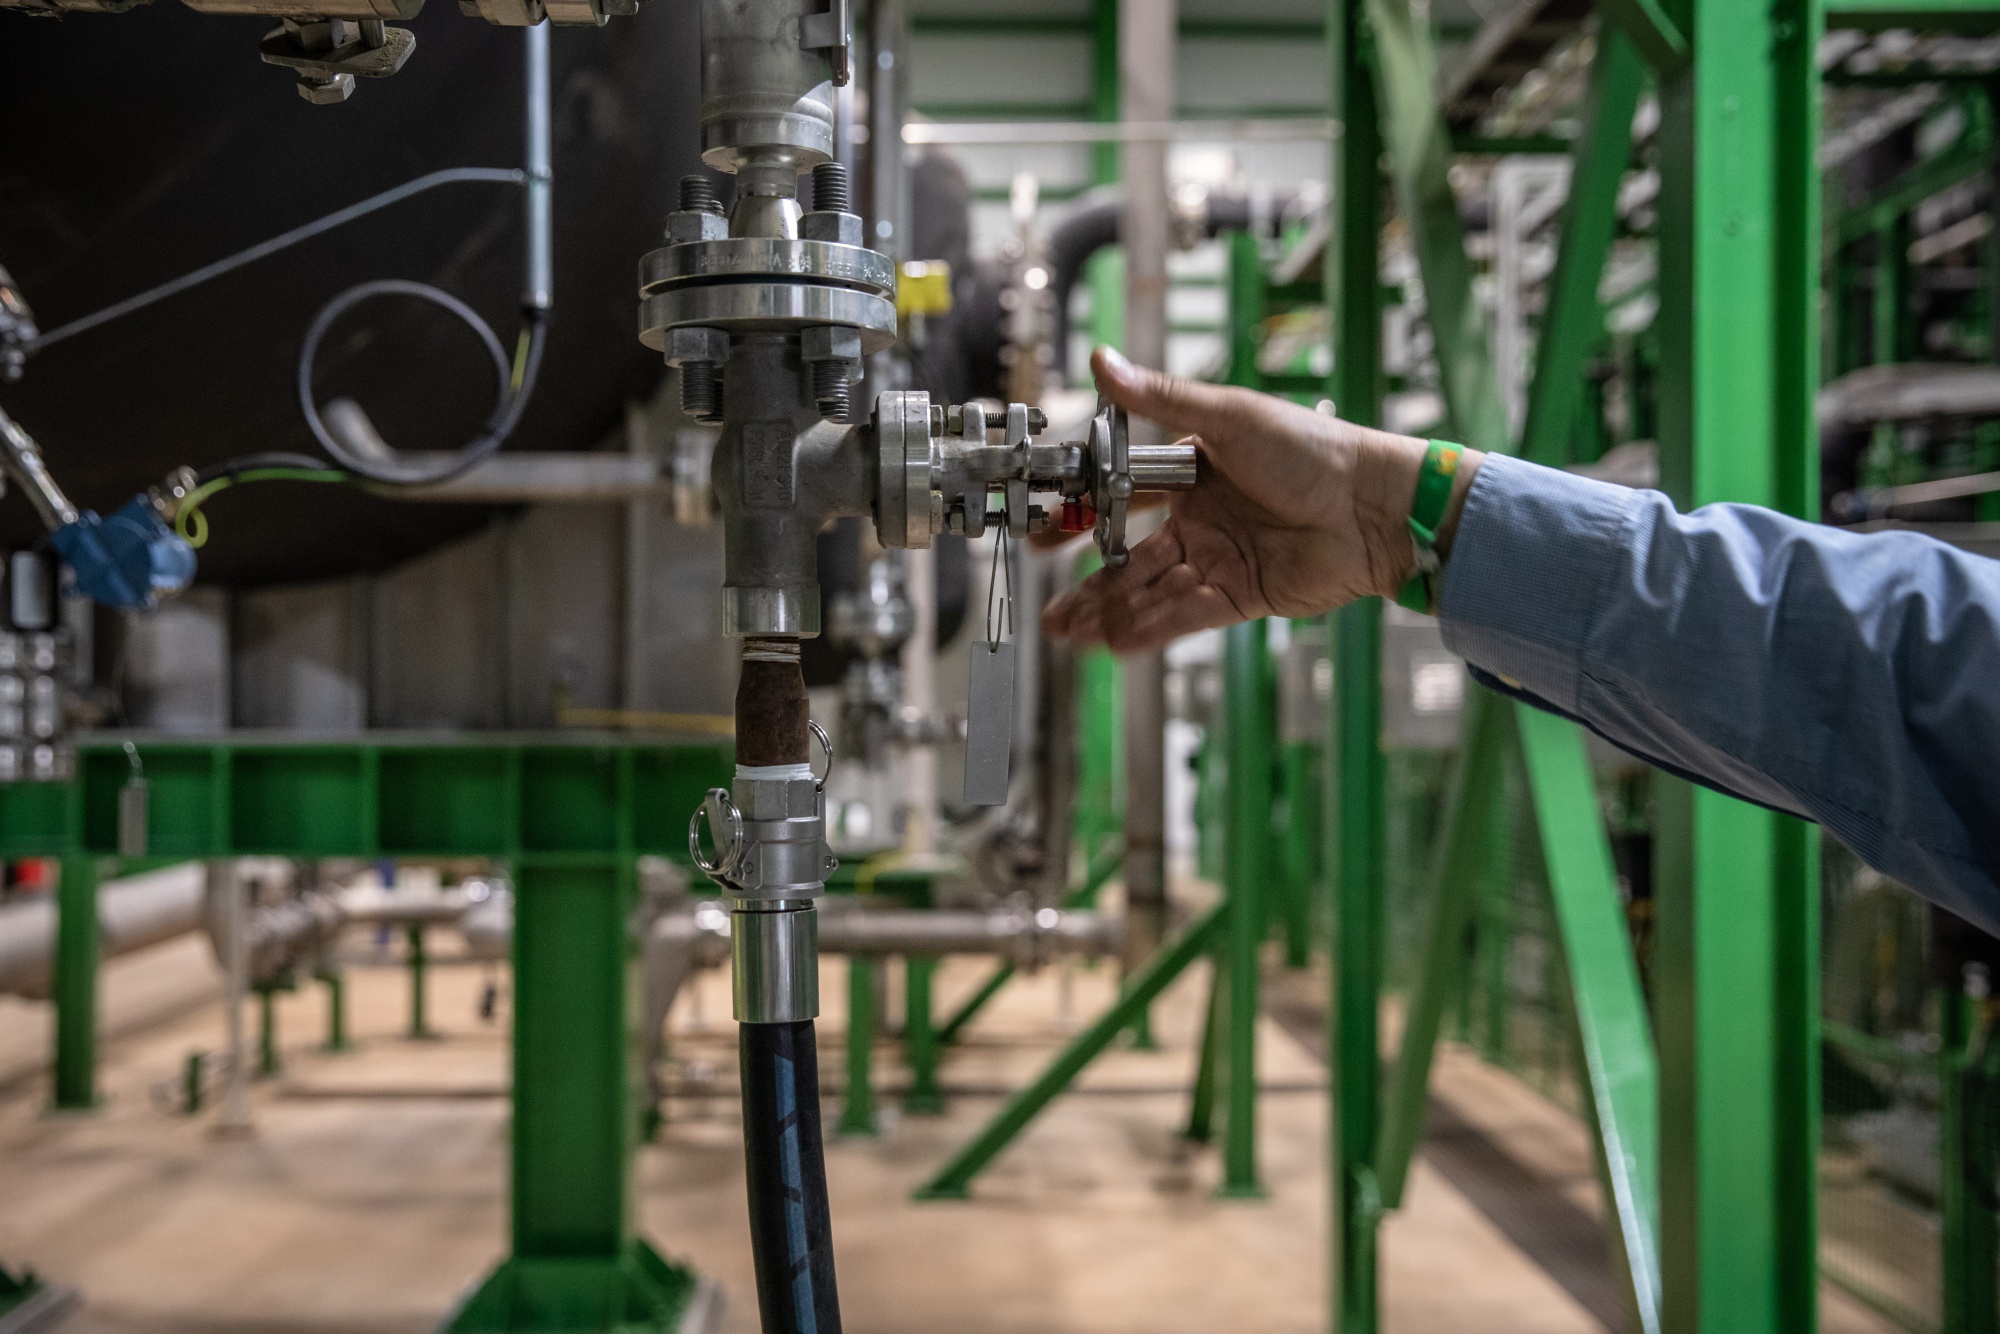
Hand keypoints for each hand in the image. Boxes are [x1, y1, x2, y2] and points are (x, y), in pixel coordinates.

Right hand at [1041, 347, 1481, 652]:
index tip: (1041, 534)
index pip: (1119, 498)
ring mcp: (1218, 561)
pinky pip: (1185, 614)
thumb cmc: (1312, 450)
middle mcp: (1199, 521)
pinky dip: (1151, 628)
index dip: (1078, 517)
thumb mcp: (1229, 416)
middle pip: (1129, 559)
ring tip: (1069, 634)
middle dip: (1088, 587)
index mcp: (1190, 475)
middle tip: (1049, 609)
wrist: (1372, 505)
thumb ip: (1160, 398)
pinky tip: (1115, 643)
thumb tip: (1103, 360)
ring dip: (1111, 612)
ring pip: (1151, 592)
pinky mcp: (1241, 597)